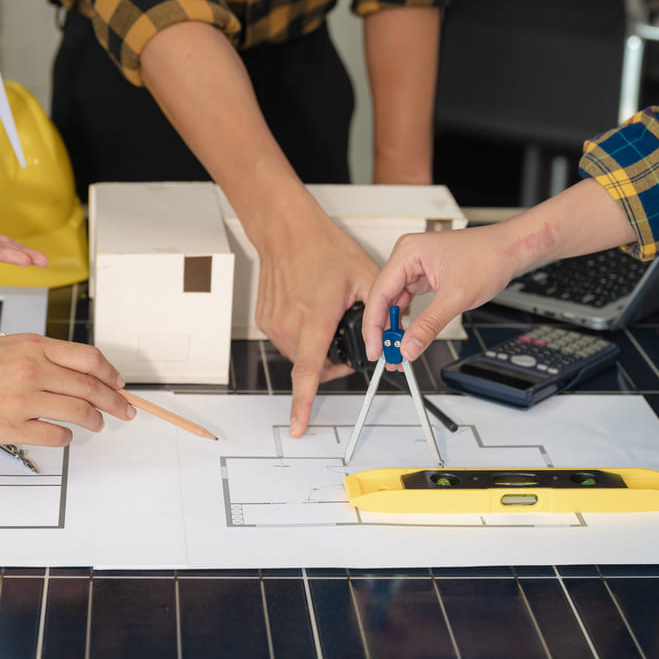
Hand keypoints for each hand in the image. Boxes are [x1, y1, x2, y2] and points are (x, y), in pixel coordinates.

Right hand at [0, 310, 134, 445]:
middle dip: (114, 402)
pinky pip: (56, 436)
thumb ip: (46, 356)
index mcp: (35, 346)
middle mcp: (33, 370)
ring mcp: (24, 399)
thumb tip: (85, 373)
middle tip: (125, 411)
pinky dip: (67, 437)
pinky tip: (63, 434)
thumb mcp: (12, 346)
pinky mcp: (12, 426)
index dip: (111, 374)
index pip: (90, 359)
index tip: (120, 385)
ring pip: (80, 412)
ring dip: (94, 420)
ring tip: (96, 423)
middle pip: (91, 387)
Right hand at [253, 210, 379, 436]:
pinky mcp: (266, 320)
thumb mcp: (365, 277)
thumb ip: (382, 314)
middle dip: (333, 364)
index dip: (303, 404)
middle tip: (349, 342)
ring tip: (328, 318)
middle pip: (312, 367)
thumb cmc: (323, 249)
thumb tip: (391, 340)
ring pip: (300, 355)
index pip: (308, 372)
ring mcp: (274, 323)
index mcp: (315, 318)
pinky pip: (287, 341)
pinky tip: (311, 311)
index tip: (298, 426)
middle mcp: (289, 324)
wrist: (287, 232)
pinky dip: (303, 336)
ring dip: (317, 349)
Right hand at [363, 223, 523, 362]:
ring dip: (395, 327)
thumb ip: (429, 325)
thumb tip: (409, 346)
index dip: (374, 325)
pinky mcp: (424, 275)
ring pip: (394, 301)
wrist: (510, 249)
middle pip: (383, 298)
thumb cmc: (488, 257)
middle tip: (385, 356)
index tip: (375, 349)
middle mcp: (407, 256)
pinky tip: (405, 336)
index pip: (380, 293)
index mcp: (408, 252)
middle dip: (384, 330)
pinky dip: (407, 320)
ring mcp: (415, 266)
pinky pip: (408, 300)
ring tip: (395, 351)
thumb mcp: (456, 297)